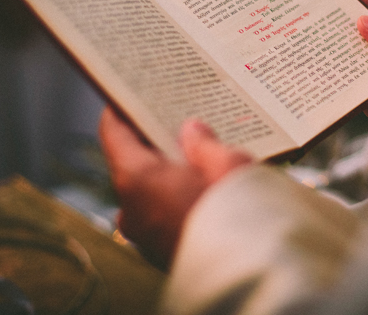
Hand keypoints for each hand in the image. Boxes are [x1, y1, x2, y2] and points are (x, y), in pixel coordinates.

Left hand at [98, 108, 252, 269]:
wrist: (254, 274)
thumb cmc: (240, 215)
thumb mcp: (227, 163)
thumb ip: (204, 143)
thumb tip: (192, 130)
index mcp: (137, 181)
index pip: (113, 133)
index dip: (122, 109)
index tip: (132, 92)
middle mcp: (132, 211)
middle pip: (133, 162)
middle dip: (155, 141)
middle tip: (177, 118)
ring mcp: (146, 238)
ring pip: (151, 191)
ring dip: (170, 172)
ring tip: (201, 152)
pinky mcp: (165, 254)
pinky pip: (164, 214)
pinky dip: (178, 197)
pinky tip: (207, 185)